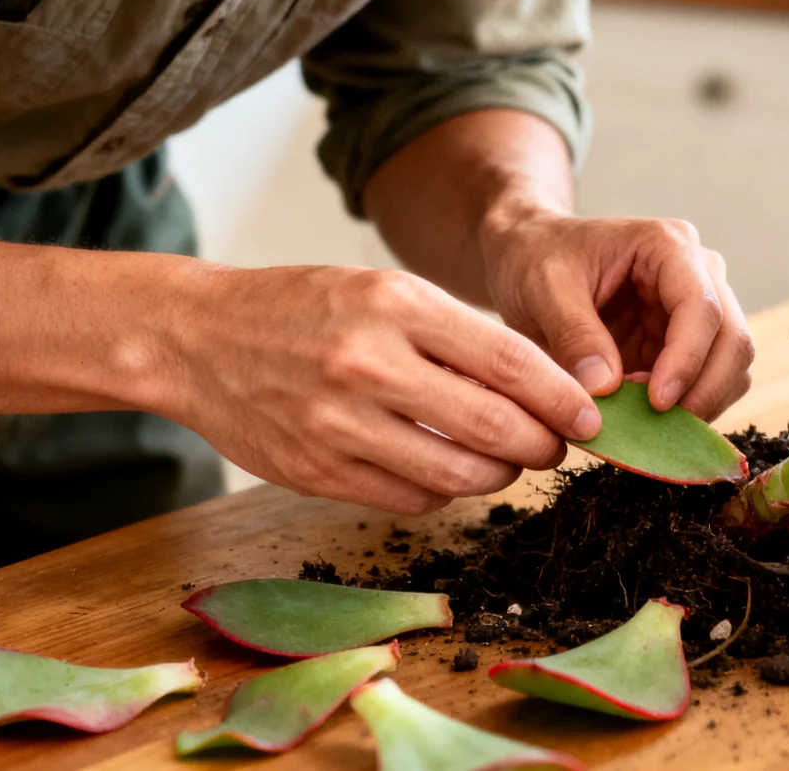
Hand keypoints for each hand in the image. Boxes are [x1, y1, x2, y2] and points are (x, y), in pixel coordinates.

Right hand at [164, 265, 600, 514]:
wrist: (197, 338)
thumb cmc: (302, 308)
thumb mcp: (381, 291)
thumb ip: (454, 334)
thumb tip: (541, 385)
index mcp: (394, 305)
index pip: (507, 359)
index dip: (560, 395)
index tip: (590, 414)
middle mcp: (368, 364)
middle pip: (493, 425)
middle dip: (543, 443)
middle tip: (558, 445)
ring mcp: (338, 424)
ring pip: (457, 471)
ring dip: (500, 473)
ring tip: (509, 460)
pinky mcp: (316, 472)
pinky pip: (410, 497)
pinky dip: (444, 489)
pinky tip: (447, 469)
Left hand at [478, 208, 754, 419]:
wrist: (528, 254)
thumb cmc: (535, 256)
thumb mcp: (544, 288)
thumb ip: (575, 335)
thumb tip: (605, 390)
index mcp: (667, 246)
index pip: (702, 306)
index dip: (687, 360)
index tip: (657, 403)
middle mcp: (697, 274)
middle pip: (731, 340)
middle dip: (702, 390)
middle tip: (656, 428)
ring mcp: (695, 310)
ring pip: (729, 367)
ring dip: (697, 403)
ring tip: (640, 419)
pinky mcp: (684, 343)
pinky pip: (705, 384)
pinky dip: (684, 408)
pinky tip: (640, 415)